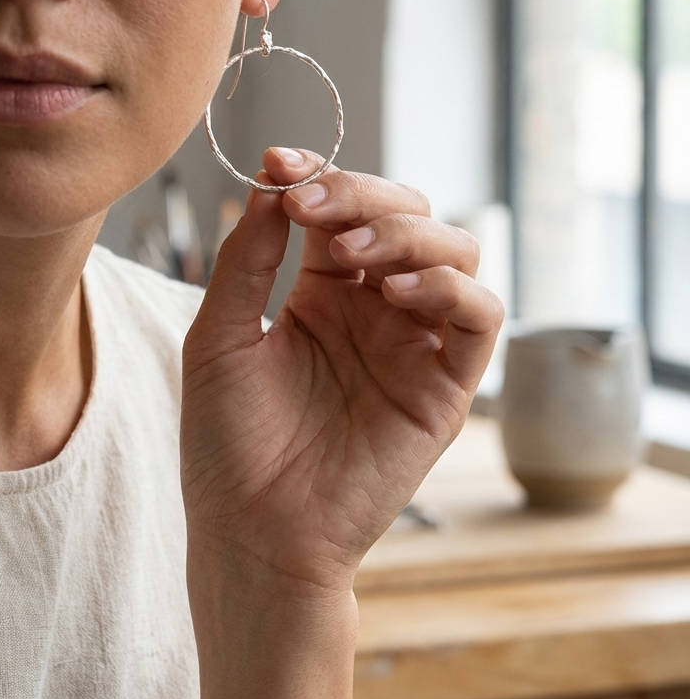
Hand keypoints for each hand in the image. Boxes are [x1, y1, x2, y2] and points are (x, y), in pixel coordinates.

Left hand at [180, 148, 503, 596]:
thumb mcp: (219, 337)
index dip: (321, 175)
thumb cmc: (227, 445)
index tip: (282, 164)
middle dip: (363, 193)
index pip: (343, 210)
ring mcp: (415, 345)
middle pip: (405, 217)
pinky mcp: (446, 388)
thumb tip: (274, 179)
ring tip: (356, 248)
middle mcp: (376, 310)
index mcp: (323, 293)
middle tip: (313, 204)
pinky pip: (480, 318)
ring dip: (409, 233)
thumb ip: (247, 258)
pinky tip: (398, 293)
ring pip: (454, 253)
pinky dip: (451, 290)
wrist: (253, 534)